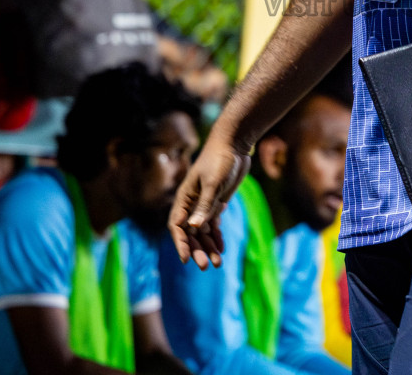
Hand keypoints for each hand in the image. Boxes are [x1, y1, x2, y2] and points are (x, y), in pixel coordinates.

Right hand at [168, 131, 250, 269]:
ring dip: (208, 247)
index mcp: (184, 198)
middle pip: (190, 233)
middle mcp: (192, 203)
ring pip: (203, 231)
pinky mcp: (216, 203)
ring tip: (218, 263)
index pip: (177, 226)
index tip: (185, 259)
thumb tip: (194, 227)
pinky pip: (213, 224)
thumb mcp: (212, 183)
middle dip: (197, 250)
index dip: (180, 243)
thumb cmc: (220, 160)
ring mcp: (204, 204)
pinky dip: (217, 236)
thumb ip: (204, 205)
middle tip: (206, 267)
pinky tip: (222, 249)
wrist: (234, 144)